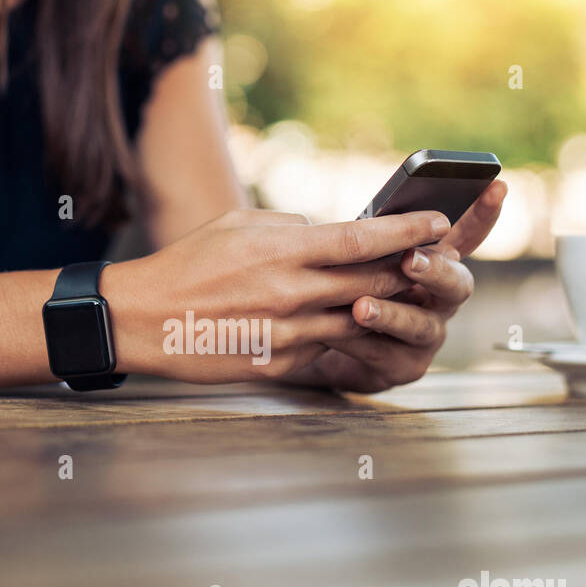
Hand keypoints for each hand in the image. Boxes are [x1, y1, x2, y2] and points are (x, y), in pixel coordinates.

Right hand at [100, 205, 453, 382]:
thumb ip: (291, 228)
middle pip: (374, 282)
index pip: (364, 239)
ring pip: (358, 321)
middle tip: (437, 259)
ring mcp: (289, 334)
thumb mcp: (238, 226)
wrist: (144, 320)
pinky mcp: (280, 364)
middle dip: (411, 270)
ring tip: (403, 294)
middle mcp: (293, 293)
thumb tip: (333, 233)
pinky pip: (326, 348)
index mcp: (284, 251)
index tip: (441, 222)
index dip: (409, 230)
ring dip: (384, 307)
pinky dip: (341, 334)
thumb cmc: (189, 264)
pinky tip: (346, 324)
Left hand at [285, 179, 507, 392]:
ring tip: (362, 307)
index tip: (495, 186)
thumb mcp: (366, 255)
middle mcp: (442, 300)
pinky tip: (337, 331)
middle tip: (410, 258)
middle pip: (455, 284)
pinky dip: (358, 340)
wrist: (332, 343)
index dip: (483, 213)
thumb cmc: (354, 286)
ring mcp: (428, 335)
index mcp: (438, 264)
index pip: (468, 235)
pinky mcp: (405, 366)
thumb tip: (373, 217)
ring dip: (391, 314)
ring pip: (419, 325)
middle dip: (435, 270)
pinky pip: (383, 353)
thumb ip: (380, 238)